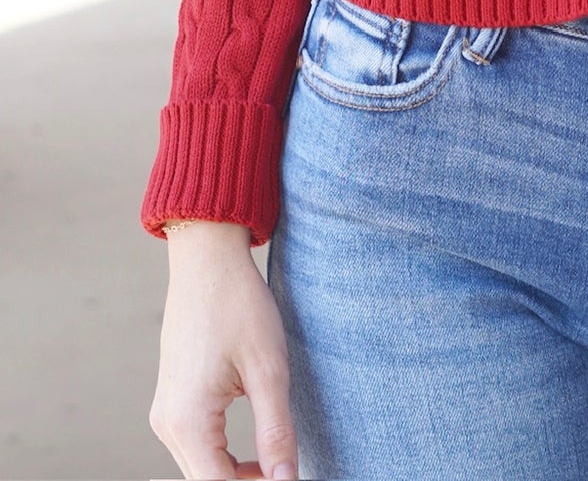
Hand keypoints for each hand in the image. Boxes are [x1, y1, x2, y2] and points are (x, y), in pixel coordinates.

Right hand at [150, 222, 298, 479]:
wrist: (207, 260)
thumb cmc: (239, 305)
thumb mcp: (268, 369)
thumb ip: (276, 431)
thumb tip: (287, 480)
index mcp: (188, 421)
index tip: (290, 479)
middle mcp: (167, 425)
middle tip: (288, 473)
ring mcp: (165, 414)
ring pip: (202, 468)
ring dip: (237, 475)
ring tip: (277, 464)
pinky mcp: (171, 403)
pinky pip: (197, 447)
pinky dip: (224, 458)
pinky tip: (256, 452)